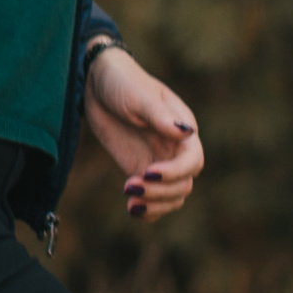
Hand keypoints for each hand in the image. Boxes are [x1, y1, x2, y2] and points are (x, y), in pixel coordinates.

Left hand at [83, 46, 202, 222]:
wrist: (98, 84)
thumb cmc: (123, 82)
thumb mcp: (139, 95)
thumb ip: (160, 115)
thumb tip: (186, 133)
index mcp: (183, 129)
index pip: (193, 161)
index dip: (175, 172)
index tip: (148, 172)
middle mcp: (175, 149)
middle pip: (183, 184)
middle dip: (160, 192)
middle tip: (129, 186)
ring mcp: (159, 162)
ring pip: (172, 197)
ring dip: (155, 205)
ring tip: (130, 204)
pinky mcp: (141, 170)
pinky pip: (154, 198)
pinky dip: (148, 210)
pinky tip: (132, 209)